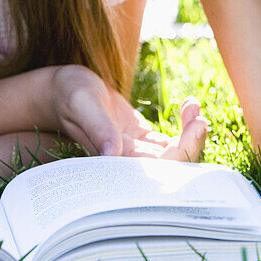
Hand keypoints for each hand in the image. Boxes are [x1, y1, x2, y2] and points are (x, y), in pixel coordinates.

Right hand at [51, 65, 207, 161]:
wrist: (60, 90)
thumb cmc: (68, 94)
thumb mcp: (82, 103)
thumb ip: (98, 127)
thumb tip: (113, 154)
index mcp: (114, 161)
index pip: (158, 170)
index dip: (183, 151)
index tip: (197, 123)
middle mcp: (127, 162)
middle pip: (171, 166)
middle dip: (192, 143)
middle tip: (199, 114)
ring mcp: (135, 152)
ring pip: (174, 154)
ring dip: (191, 133)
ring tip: (193, 105)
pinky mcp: (139, 140)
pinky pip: (169, 142)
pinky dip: (184, 125)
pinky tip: (188, 104)